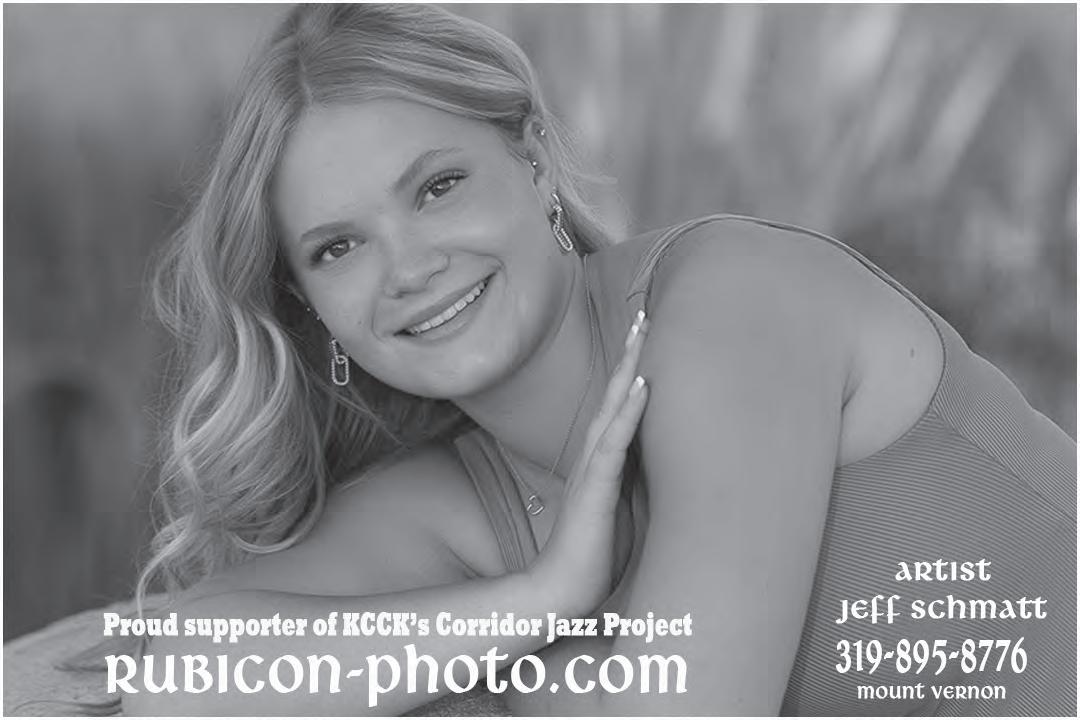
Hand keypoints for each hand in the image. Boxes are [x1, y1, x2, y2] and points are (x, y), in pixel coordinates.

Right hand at [526, 310, 649, 616]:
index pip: (619, 408)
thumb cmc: (595, 556)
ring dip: (629, 366)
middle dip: (630, 353)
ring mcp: (592, 470)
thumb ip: (635, 482)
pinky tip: (644, 383)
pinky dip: (629, 410)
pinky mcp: (596, 489)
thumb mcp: (624, 511)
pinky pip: (614, 442)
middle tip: (643, 312)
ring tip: (643, 329)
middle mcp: (594, 457)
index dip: (633, 372)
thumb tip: (659, 462)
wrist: (563, 592)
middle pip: (613, 394)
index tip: (646, 337)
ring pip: (612, 407)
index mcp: (601, 463)